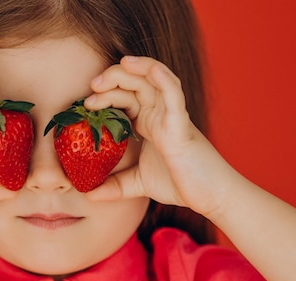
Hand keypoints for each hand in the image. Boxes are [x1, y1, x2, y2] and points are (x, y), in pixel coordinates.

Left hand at [84, 56, 237, 217]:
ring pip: (152, 80)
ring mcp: (171, 116)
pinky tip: (150, 69)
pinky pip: (173, 94)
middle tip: (92, 87)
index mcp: (148, 123)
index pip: (124, 97)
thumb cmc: (181, 184)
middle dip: (112, 78)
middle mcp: (159, 114)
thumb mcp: (139, 184)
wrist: (210, 197)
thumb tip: (90, 195)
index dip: (105, 94)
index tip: (86, 104)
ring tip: (113, 70)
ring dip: (133, 70)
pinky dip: (163, 78)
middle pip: (134, 83)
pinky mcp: (181, 124)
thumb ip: (115, 187)